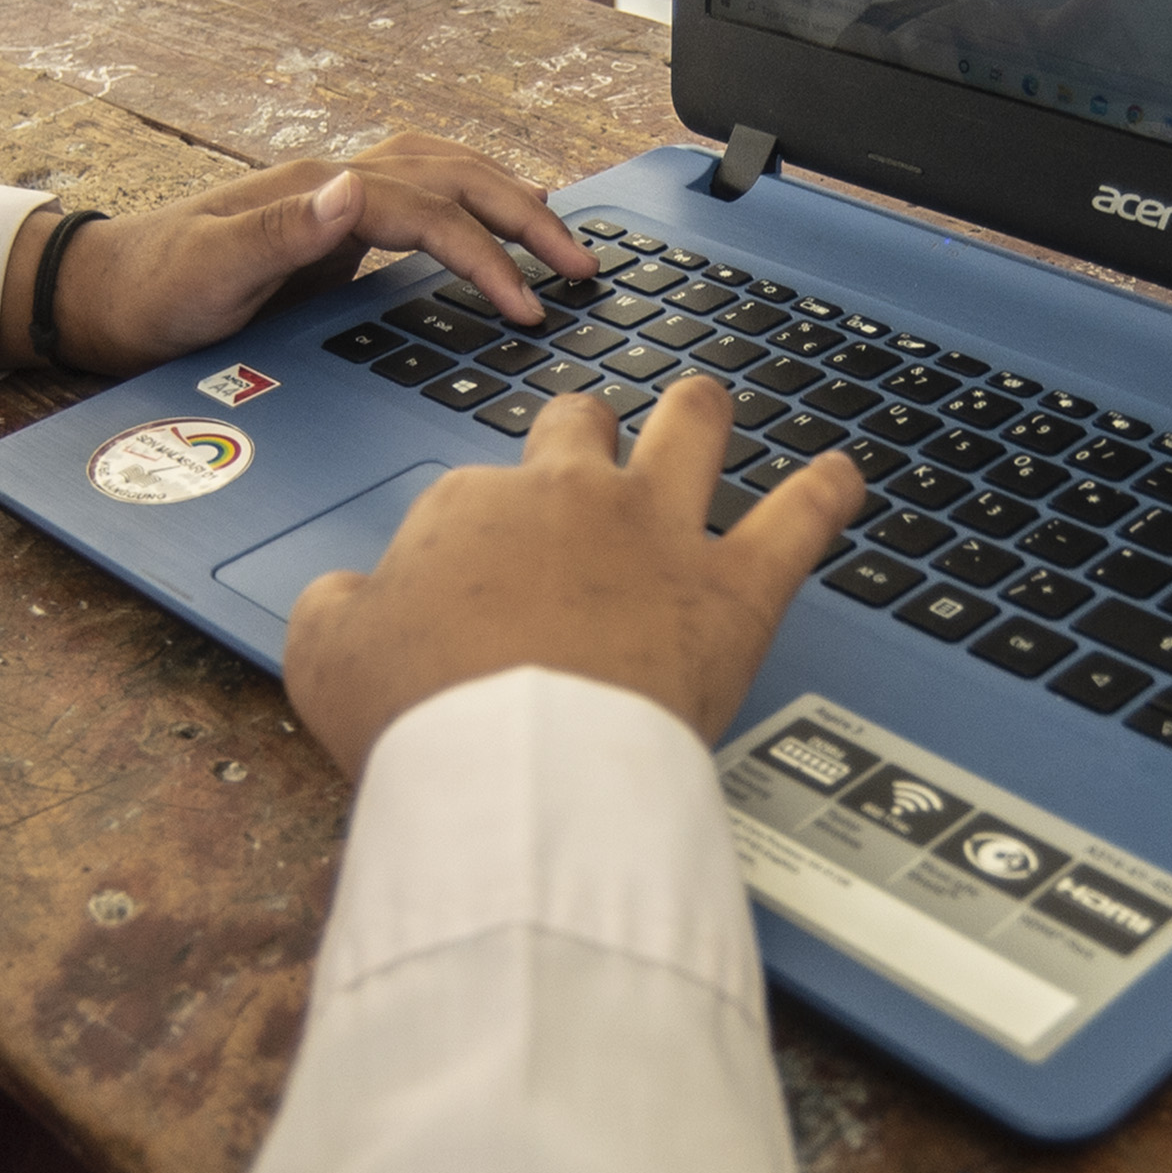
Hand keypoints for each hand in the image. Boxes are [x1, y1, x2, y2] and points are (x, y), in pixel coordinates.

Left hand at [1, 131, 597, 374]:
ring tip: (564, 240)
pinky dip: (473, 207)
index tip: (527, 307)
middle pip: (456, 176)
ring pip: (446, 176)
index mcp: (316, 194)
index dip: (486, 256)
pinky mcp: (332, 227)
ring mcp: (334, 201)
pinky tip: (495, 233)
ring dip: (510, 200)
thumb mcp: (207, 274)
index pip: (429, 211)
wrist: (97, 296)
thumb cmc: (149, 294)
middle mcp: (332, 184)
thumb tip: (350, 189)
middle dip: (528, 215)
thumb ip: (279, 232)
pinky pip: (425, 201)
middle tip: (586, 266)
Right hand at [283, 381, 866, 769]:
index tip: (475, 584)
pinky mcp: (736, 590)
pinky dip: (828, 494)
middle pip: (582, 427)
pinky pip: (800, 521)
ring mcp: (659, 533)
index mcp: (472, 507)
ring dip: (699, 414)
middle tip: (584, 453)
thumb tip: (347, 595)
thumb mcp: (325, 656)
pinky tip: (846, 477)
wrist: (516, 768)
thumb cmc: (420, 716)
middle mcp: (571, 498)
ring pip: (691, 432)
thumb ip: (337, 609)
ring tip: (706, 404)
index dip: (478, 536)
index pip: (476, 496)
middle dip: (583, 429)